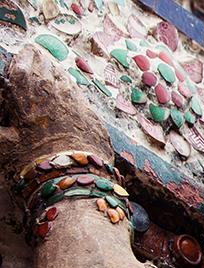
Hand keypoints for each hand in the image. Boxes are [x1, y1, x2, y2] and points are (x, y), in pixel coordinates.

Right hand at [0, 45, 111, 181]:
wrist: (73, 179)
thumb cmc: (29, 161)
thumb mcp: (2, 142)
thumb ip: (0, 123)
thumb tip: (2, 112)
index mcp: (30, 91)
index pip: (26, 64)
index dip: (25, 58)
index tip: (25, 52)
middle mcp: (57, 91)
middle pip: (49, 69)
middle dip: (42, 62)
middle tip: (38, 55)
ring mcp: (79, 104)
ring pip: (67, 82)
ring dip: (58, 76)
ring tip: (53, 72)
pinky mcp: (95, 119)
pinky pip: (82, 100)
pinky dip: (74, 95)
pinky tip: (71, 97)